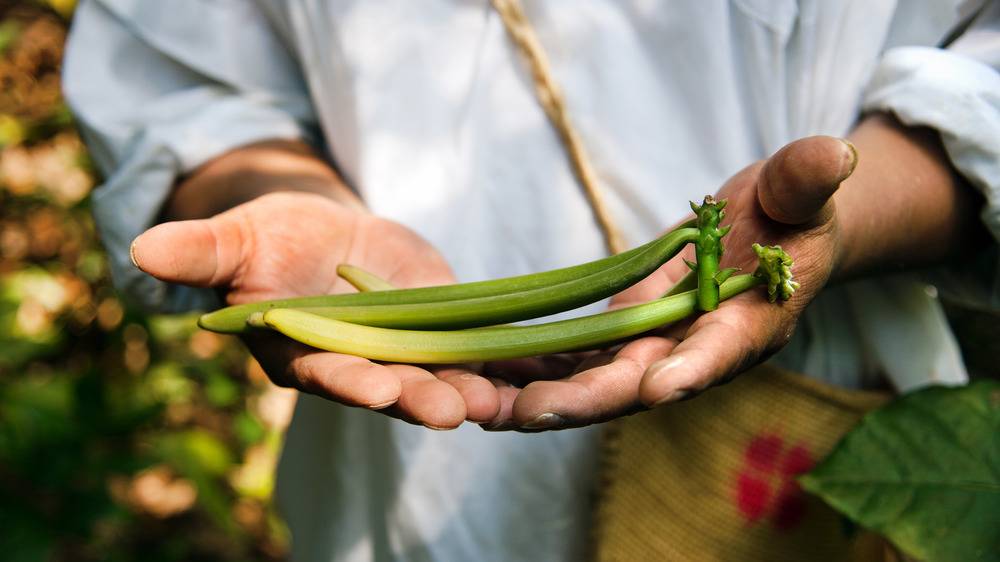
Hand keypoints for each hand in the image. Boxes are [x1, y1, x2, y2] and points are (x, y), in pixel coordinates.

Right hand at [131, 191, 500, 428]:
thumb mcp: (237, 237)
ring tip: (503, 401)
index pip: (325, 371)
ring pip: (440, 374)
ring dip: (471, 390)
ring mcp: (406, 350)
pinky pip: (476, 347)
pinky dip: (504, 359)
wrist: (325, 235)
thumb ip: (201, 252)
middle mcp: (358, 364)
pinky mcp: (444, 328)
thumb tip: (140, 248)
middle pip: (391, 385)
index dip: (349, 380)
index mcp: (303, 352)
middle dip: (421, 398)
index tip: (376, 388)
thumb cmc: (271, 238)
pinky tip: (537, 369)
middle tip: (455, 411)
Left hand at [481, 134, 854, 430]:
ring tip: (485, 410)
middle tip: (528, 414)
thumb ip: (807, 180)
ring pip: (598, 383)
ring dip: (544, 399)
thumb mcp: (803, 189)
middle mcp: (699, 350)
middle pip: (642, 382)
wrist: (768, 236)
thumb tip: (831, 154)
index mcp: (752, 321)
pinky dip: (536, 372)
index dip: (694, 367)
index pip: (724, 347)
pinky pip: (577, 361)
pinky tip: (488, 377)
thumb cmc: (792, 212)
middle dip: (587, 400)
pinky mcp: (626, 337)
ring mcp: (657, 349)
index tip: (658, 388)